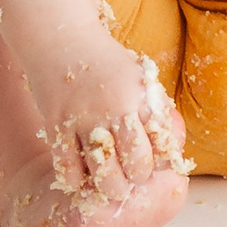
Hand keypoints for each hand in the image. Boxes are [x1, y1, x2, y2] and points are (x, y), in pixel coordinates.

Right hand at [34, 43, 188, 199]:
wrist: (62, 39)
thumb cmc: (107, 64)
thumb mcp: (140, 80)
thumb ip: (154, 111)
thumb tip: (171, 150)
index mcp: (142, 98)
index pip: (161, 147)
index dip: (159, 163)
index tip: (153, 165)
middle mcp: (115, 109)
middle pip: (135, 165)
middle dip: (135, 179)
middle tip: (131, 180)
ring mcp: (84, 118)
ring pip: (102, 172)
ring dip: (109, 187)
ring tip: (111, 187)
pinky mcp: (56, 124)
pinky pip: (67, 166)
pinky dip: (74, 180)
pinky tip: (80, 179)